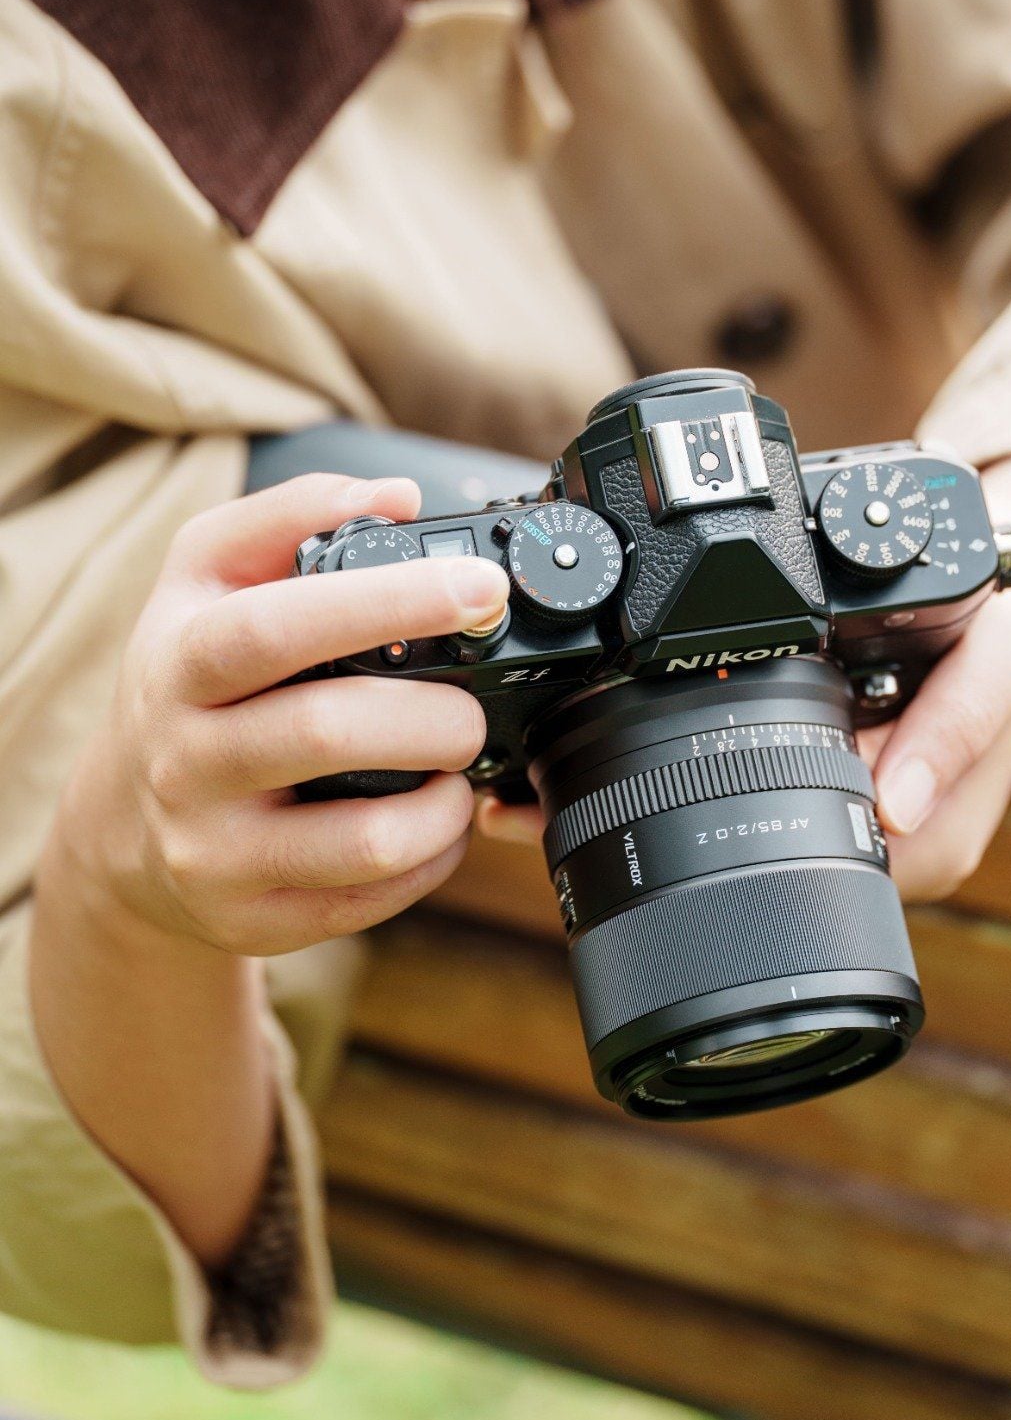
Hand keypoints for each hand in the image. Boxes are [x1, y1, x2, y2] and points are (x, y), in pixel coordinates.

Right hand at [46, 471, 511, 957]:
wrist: (121, 824)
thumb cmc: (186, 678)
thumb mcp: (204, 577)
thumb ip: (293, 516)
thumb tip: (398, 498)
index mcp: (180, 662)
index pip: (276, 628)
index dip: (388, 603)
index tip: (479, 586)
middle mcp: (186, 761)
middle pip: (329, 733)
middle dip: (436, 714)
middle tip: (477, 703)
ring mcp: (216, 853)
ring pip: (364, 839)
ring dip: (445, 801)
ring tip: (459, 765)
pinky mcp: (253, 921)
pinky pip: (371, 901)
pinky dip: (432, 858)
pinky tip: (436, 819)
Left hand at [474, 452, 1010, 889]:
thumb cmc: (1010, 615)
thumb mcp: (1004, 646)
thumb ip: (958, 724)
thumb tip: (894, 812)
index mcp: (920, 836)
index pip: (799, 882)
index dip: (696, 865)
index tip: (599, 830)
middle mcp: (872, 840)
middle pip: (744, 864)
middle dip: (640, 840)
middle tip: (528, 812)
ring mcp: (843, 809)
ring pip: (731, 828)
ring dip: (643, 809)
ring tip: (534, 788)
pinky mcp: (822, 770)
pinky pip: (742, 786)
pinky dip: (677, 767)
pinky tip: (606, 749)